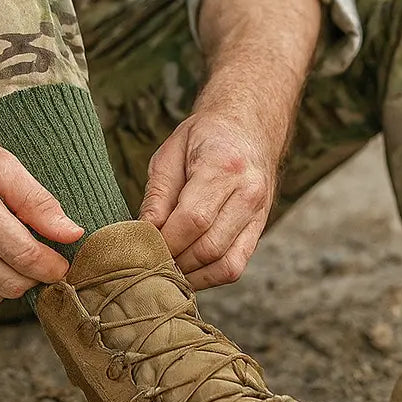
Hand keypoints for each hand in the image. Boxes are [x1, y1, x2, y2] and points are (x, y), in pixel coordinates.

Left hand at [139, 106, 278, 289]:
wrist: (248, 126)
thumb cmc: (204, 137)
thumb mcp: (169, 154)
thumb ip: (157, 196)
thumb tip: (143, 235)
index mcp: (223, 166)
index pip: (192, 220)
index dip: (164, 241)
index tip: (141, 247)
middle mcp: (248, 192)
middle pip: (208, 247)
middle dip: (174, 261)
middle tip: (148, 262)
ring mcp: (260, 213)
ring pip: (225, 265)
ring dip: (192, 275)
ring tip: (166, 269)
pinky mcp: (260, 228)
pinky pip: (236, 266)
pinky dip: (209, 276)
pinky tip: (188, 270)